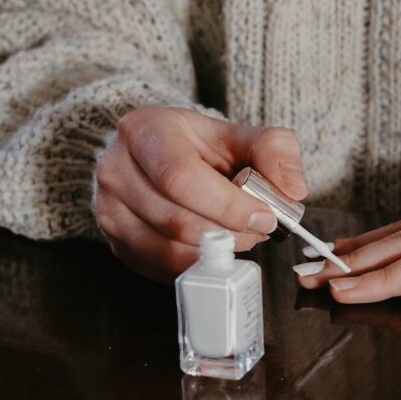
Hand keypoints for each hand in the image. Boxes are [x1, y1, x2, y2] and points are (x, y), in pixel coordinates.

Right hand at [93, 107, 307, 280]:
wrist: (156, 154)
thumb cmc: (198, 146)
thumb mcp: (238, 134)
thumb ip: (274, 150)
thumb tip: (292, 189)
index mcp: (144, 132)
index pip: (181, 177)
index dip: (228, 205)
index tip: (265, 217)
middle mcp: (116, 170)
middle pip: (176, 220)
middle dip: (229, 233)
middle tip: (260, 229)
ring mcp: (108, 209)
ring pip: (168, 250)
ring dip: (216, 253)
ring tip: (241, 236)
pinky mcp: (115, 242)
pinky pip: (161, 268)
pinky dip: (198, 265)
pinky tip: (217, 247)